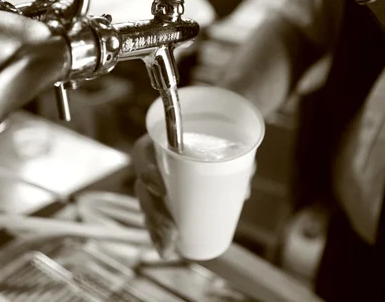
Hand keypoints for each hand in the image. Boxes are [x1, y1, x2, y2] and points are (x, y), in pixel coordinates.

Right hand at [132, 134, 253, 257]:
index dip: (146, 171)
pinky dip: (159, 234)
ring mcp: (155, 182)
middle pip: (142, 187)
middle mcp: (153, 161)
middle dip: (154, 213)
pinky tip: (165, 250)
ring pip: (147, 206)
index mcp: (160, 141)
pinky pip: (153, 217)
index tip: (161, 189)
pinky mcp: (163, 199)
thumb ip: (236, 160)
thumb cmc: (219, 135)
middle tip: (172, 229)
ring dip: (155, 228)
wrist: (220, 135)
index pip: (142, 153)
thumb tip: (242, 191)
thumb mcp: (229, 143)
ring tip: (168, 247)